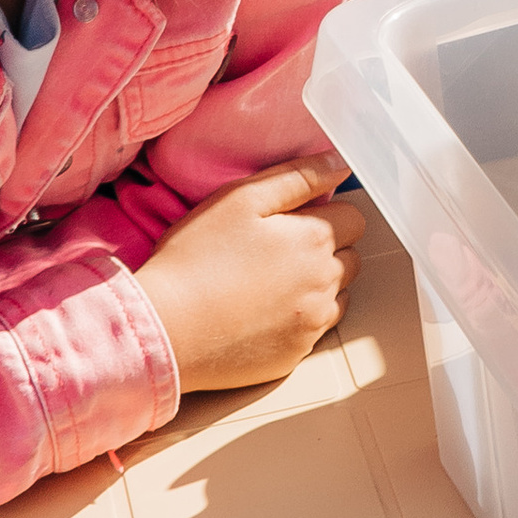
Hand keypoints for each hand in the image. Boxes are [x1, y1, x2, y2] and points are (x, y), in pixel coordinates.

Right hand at [134, 155, 364, 392]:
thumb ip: (299, 176)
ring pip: (339, 294)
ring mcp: (314, 323)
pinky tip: (264, 312)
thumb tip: (341, 163)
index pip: (353, 217)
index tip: (290, 221)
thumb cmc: (195, 257)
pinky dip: (301, 318)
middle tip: (276, 251)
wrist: (163, 328)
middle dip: (326, 248)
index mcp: (316, 239)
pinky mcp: (297, 354)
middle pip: (351, 256)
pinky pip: (316, 329)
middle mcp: (325, 283)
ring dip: (319, 284)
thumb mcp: (241, 198)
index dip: (324, 213)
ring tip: (270, 282)